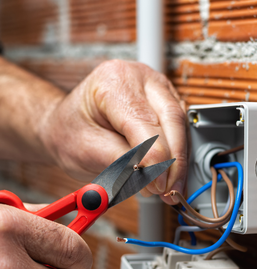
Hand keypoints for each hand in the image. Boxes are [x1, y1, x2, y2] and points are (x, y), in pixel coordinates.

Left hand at [41, 60, 189, 202]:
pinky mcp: (164, 100)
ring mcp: (154, 86)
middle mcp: (138, 77)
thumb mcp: (86, 149)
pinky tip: (170, 174)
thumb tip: (150, 176)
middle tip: (168, 191)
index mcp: (113, 81)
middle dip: (173, 160)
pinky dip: (176, 153)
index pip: (144, 121)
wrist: (64, 124)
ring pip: (180, 123)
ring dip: (178, 159)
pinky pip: (179, 127)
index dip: (155, 157)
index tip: (157, 184)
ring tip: (168, 188)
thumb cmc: (70, 131)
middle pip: (171, 118)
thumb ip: (120, 162)